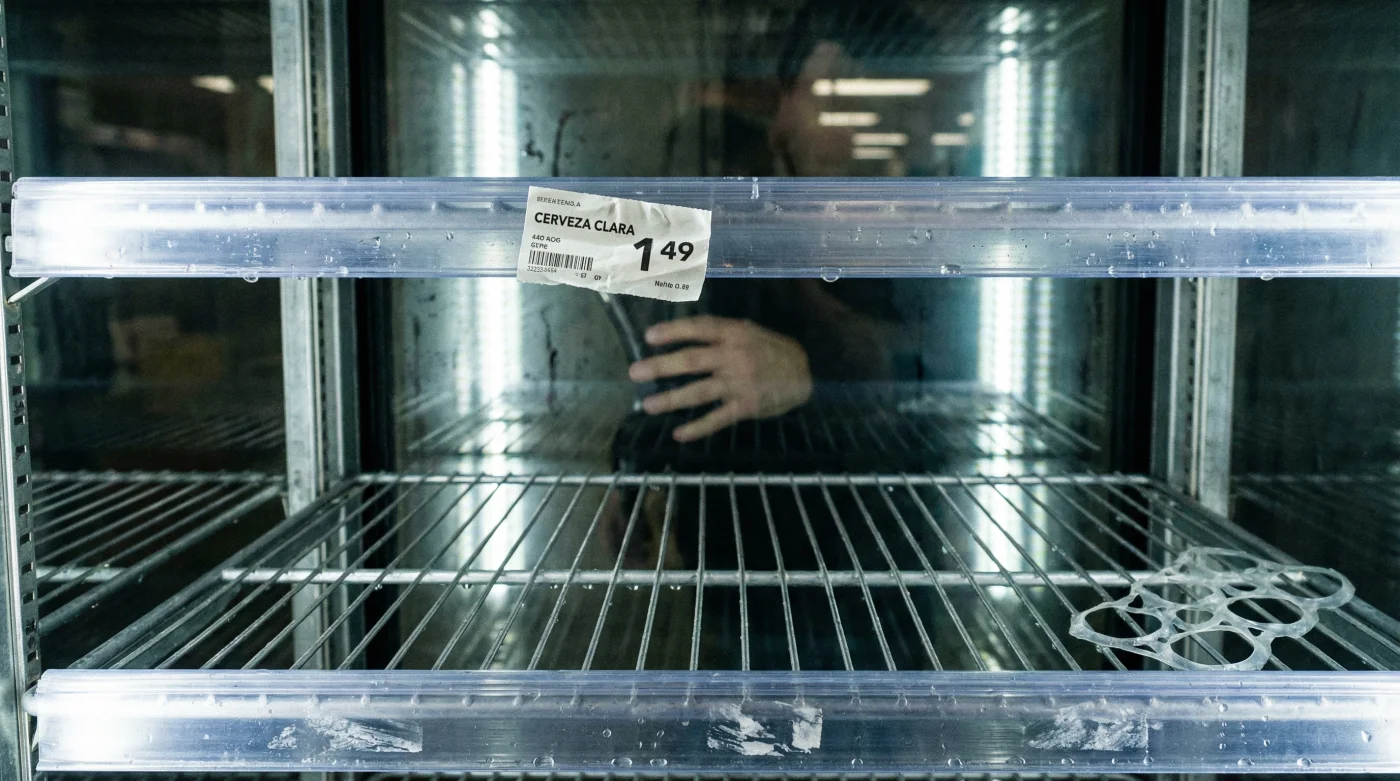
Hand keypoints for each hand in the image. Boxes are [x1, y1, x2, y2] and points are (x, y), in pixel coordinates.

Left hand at [628, 316, 812, 441]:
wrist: (808, 374)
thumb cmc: (774, 351)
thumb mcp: (751, 332)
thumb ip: (722, 334)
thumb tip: (686, 335)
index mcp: (735, 334)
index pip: (700, 329)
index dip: (673, 331)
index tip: (648, 337)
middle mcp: (735, 356)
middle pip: (692, 360)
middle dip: (661, 367)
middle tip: (635, 372)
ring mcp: (740, 383)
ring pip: (699, 391)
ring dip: (671, 399)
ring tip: (647, 405)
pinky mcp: (746, 407)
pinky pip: (717, 418)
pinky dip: (698, 428)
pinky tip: (679, 434)